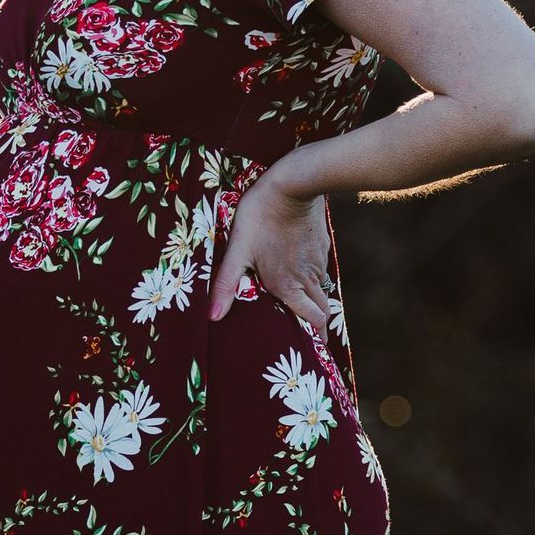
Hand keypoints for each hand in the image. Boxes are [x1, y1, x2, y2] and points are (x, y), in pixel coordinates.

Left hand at [208, 164, 334, 330]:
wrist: (294, 184)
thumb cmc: (261, 215)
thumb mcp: (237, 250)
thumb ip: (226, 284)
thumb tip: (212, 317)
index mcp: (288, 286)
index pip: (312, 322)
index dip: (316, 339)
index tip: (315, 351)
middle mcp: (307, 279)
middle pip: (321, 311)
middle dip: (319, 326)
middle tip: (313, 337)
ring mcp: (317, 261)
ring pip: (322, 291)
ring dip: (317, 303)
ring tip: (308, 310)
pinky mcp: (321, 245)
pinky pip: (321, 271)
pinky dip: (316, 281)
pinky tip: (304, 276)